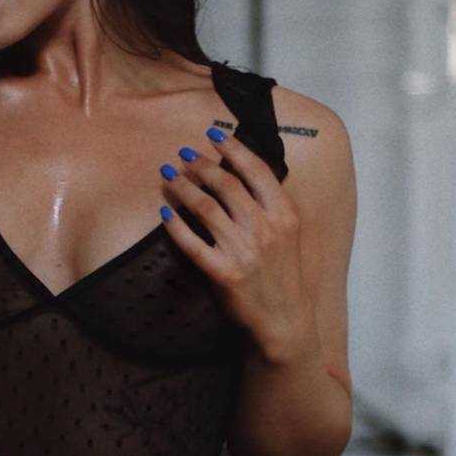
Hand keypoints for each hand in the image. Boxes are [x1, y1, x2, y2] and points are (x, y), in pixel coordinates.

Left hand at [159, 129, 312, 357]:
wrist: (285, 321)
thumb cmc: (285, 276)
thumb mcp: (290, 236)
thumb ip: (272, 206)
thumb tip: (243, 173)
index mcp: (284, 215)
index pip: (256, 171)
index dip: (233, 149)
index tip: (214, 135)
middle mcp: (265, 229)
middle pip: (225, 184)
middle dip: (200, 164)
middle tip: (183, 155)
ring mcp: (244, 252)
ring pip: (205, 207)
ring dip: (183, 186)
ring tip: (169, 175)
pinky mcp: (223, 274)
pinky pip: (192, 243)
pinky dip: (176, 225)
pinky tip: (165, 213)